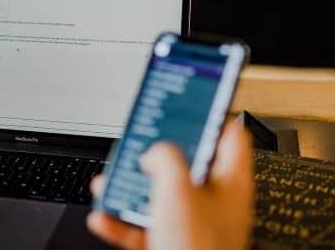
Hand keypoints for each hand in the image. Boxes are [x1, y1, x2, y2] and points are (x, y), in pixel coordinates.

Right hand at [87, 121, 253, 249]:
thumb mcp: (177, 189)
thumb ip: (165, 157)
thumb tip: (155, 151)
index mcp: (230, 181)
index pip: (228, 133)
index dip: (208, 113)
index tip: (189, 100)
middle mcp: (214, 202)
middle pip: (185, 163)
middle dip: (154, 154)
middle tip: (138, 142)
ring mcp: (193, 225)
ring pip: (159, 195)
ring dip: (130, 187)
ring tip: (111, 180)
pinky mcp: (172, 244)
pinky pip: (144, 226)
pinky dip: (122, 220)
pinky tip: (105, 215)